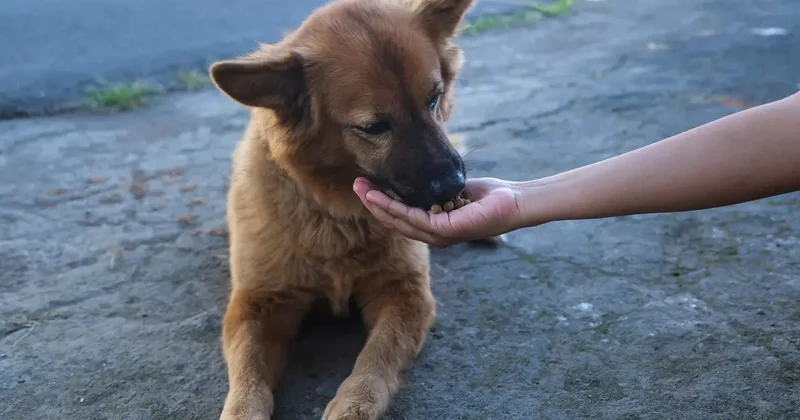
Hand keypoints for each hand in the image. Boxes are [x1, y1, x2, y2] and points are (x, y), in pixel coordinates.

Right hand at [353, 176, 525, 247]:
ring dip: (378, 205)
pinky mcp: (447, 231)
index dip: (380, 203)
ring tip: (362, 189)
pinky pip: (415, 219)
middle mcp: (434, 236)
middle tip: (355, 185)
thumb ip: (433, 189)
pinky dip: (396, 208)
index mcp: (434, 227)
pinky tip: (382, 197)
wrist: (513, 202)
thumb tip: (416, 176)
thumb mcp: (453, 190)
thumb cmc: (488, 197)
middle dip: (373, 203)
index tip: (365, 186)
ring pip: (400, 221)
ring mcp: (440, 236)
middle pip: (395, 222)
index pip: (401, 218)